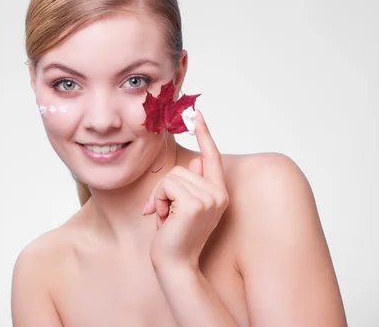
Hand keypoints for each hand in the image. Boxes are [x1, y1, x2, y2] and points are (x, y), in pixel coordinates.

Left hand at [143, 110, 229, 268]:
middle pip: (183, 168)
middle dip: (166, 189)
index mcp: (219, 193)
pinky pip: (168, 186)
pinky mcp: (196, 204)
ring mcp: (210, 198)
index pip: (212, 157)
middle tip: (166, 214)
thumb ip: (191, 183)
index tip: (198, 114)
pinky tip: (164, 220)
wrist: (175, 265)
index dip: (205, 135)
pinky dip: (159, 201)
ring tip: (167, 219)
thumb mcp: (184, 207)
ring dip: (161, 197)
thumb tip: (196, 160)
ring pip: (173, 177)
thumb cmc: (176, 237)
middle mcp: (219, 194)